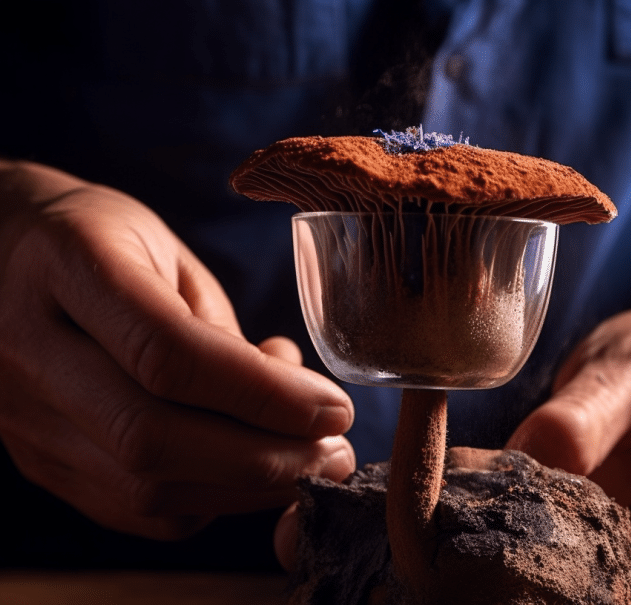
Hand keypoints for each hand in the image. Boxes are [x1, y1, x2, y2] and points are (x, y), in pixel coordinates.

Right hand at [0, 163, 355, 539]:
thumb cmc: (100, 240)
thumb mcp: (164, 249)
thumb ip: (219, 330)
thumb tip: (297, 408)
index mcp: (66, 266)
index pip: (166, 352)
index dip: (264, 392)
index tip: (334, 405)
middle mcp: (26, 349)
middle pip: (150, 437)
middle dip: (265, 456)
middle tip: (335, 449)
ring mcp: (21, 416)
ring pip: (141, 487)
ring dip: (248, 487)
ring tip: (310, 460)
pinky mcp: (36, 459)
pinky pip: (132, 509)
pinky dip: (210, 500)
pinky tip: (252, 466)